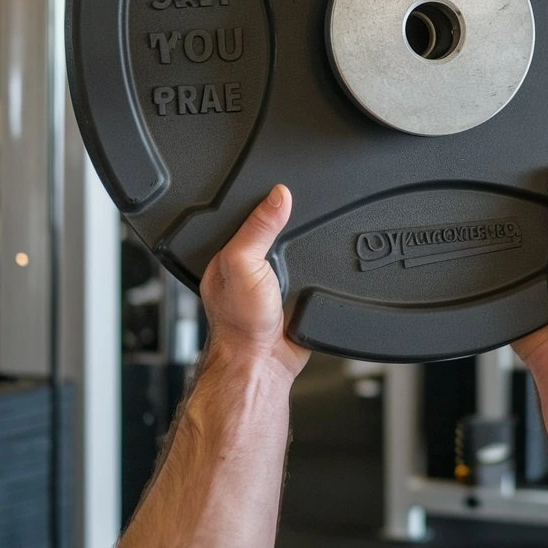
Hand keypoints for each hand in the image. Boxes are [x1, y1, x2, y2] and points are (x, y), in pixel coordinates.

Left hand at [199, 184, 310, 382]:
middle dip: (289, 220)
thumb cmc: (239, 323)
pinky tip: (317, 264)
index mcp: (229, 252)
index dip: (264, 198)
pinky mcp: (295, 290)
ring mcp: (273, 278)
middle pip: (275, 227)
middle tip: (299, 214)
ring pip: (295, 247)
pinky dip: (318, 265)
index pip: (248, 213)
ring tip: (307, 242)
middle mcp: (250, 263)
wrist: (264, 362)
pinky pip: (312, 268)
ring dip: (306, 245)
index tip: (282, 185)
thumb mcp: (243, 263)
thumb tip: (279, 195)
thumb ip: (258, 228)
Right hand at [513, 163, 547, 364]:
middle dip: (534, 204)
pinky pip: (503, 247)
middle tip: (533, 207)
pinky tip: (505, 246)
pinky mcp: (518, 269)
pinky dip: (500, 245)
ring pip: (520, 225)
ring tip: (520, 231)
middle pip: (543, 207)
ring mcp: (541, 256)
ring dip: (513, 226)